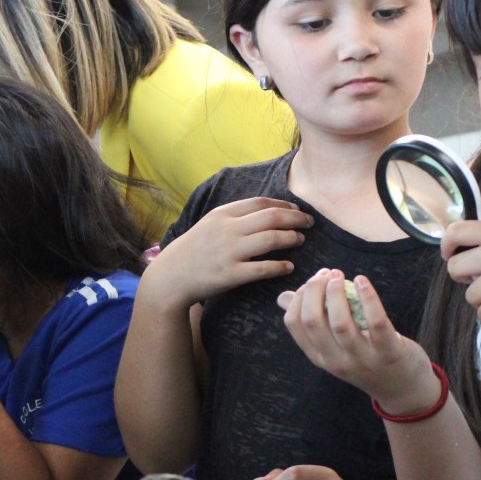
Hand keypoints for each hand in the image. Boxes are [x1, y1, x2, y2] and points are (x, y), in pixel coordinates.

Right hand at [149, 197, 312, 308]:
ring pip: (271, 239)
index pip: (262, 203)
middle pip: (271, 217)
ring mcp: (229, 252)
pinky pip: (262, 269)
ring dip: (291, 238)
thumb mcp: (210, 224)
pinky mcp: (230, 275)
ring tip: (300, 240)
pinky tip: (289, 267)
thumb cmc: (194, 250)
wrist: (171, 277)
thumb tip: (267, 211)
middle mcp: (227, 230)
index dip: (285, 206)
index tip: (298, 211)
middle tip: (309, 224)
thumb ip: (234, 216)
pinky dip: (280, 267)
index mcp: (223, 214)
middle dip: (296, 219)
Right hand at [277, 269, 436, 413]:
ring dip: (336, 293)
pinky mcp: (388, 353)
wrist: (402, 390)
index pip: (294, 324)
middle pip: (313, 321)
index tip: (313, 281)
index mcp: (319, 356)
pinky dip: (368, 298)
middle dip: (314, 290)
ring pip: (340, 323)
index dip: (299, 296)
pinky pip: (375, 322)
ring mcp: (362, 359)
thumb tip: (282, 298)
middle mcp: (336, 361)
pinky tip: (362, 281)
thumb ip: (312, 323)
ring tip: (339, 275)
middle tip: (327, 273)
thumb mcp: (335, 347)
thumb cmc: (365, 360)